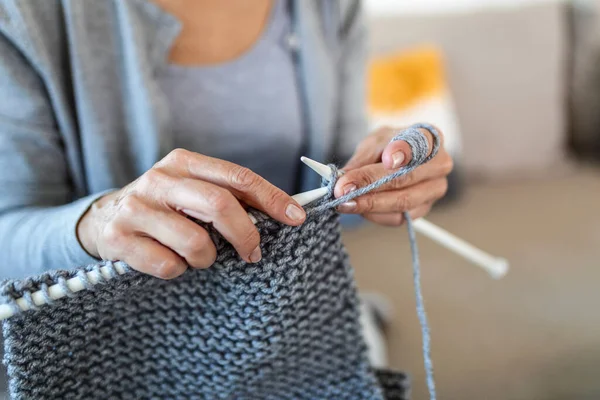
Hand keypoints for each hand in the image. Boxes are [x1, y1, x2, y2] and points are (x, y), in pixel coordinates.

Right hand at [77, 149, 306, 278]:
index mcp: (183, 162)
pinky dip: (178, 270)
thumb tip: (285, 212)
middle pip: (219, 205)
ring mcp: (136, 208)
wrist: (102, 220)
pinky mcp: (119, 238)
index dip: (271, 198)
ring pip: (196, 242)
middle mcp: (159, 180)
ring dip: (207, 259)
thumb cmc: (164, 208)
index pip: (237, 177)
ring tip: (199, 257)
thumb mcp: (192, 191)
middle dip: (246, 235)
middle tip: (253, 253)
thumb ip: (229, 197)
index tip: (296, 217)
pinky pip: (168, 265)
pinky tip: (171, 261)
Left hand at [334, 125, 452, 225]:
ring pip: (402, 201)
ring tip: (345, 202)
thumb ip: (362, 160)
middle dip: (371, 184)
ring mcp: (435, 189)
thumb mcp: (372, 144)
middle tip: (343, 188)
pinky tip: (358, 209)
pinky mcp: (424, 209)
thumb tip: (343, 179)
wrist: (396, 161)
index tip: (387, 158)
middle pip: (406, 177)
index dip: (404, 151)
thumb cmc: (386, 147)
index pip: (421, 143)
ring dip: (370, 204)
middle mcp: (440, 164)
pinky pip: (399, 217)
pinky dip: (375, 215)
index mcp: (429, 137)